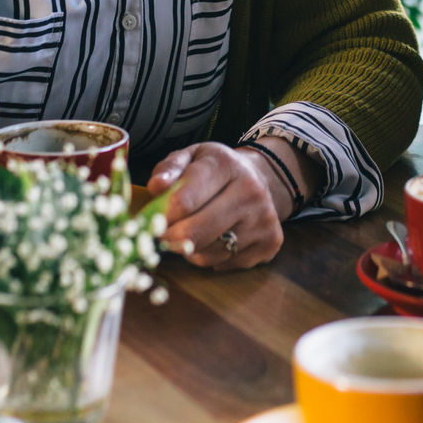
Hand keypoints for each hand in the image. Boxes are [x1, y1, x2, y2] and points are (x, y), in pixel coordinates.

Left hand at [147, 142, 295, 270]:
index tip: (152, 222)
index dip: (160, 217)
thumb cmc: (214, 171)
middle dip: (170, 238)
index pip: (184, 200)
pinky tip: (215, 239)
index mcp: (226, 164)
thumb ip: (168, 170)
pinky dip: (212, 258)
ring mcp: (264, 218)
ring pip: (208, 254)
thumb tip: (156, 186)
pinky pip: (225, 264)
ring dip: (191, 249)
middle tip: (162, 235)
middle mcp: (251, 190)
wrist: (258, 178)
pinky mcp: (271, 242)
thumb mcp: (190, 158)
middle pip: (195, 232)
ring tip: (191, 232)